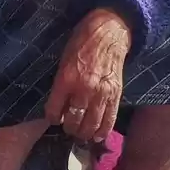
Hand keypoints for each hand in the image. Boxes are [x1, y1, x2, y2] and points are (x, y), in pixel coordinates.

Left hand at [44, 8, 131, 141]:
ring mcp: (101, 94)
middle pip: (74, 121)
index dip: (53, 118)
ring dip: (84, 133)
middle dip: (69, 128)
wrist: (108, 34)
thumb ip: (60, 85)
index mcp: (66, 80)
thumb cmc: (80, 44)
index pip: (55, 110)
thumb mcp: (63, 62)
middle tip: (68, 128)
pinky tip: (97, 135)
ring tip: (81, 134)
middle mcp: (83, 90)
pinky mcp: (116, 95)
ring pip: (92, 124)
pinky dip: (103, 130)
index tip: (54, 119)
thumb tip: (59, 106)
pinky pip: (109, 119)